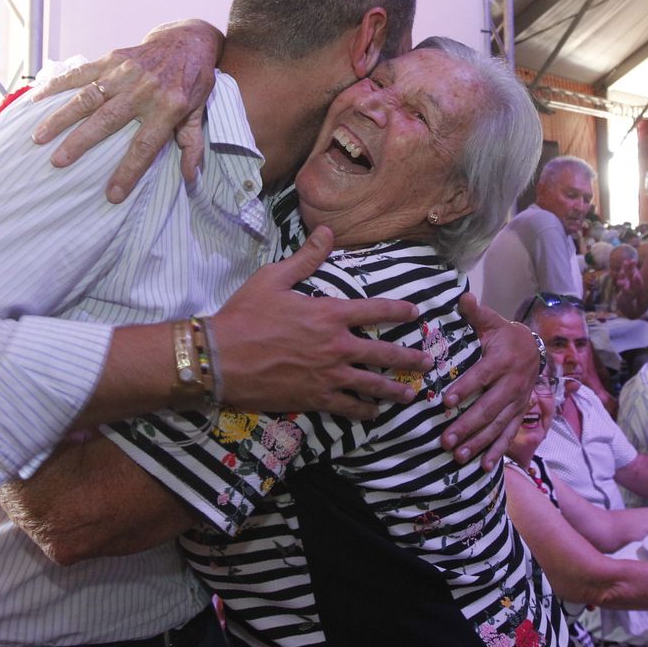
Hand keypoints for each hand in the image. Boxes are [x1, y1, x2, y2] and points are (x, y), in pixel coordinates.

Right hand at [30, 20, 220, 201]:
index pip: (145, 145)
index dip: (129, 171)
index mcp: (168, 107)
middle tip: (57, 162)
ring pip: (88, 96)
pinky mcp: (112, 58)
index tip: (112, 194)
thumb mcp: (199, 113)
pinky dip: (57, 84)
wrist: (188, 40)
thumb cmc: (192, 81)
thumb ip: (192, 144)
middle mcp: (144, 90)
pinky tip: (37, 98)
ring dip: (61, 116)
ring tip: (39, 136)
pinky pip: (81, 72)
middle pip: (107, 120)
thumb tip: (189, 177)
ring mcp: (126, 72)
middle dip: (80, 142)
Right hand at [209, 226, 428, 418]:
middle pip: (383, 353)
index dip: (399, 311)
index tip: (416, 313)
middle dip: (408, 357)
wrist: (220, 358)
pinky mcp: (315, 399)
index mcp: (329, 314)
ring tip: (412, 393)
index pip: (375, 311)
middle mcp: (336, 346)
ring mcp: (328, 376)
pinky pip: (348, 408)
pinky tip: (373, 413)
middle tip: (427, 361)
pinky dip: (364, 411)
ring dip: (395, 389)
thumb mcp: (274, 278)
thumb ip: (305, 258)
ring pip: (372, 385)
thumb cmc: (245, 315)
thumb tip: (326, 232)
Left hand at [441, 296, 536, 467]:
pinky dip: (498, 451)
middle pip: (489, 407)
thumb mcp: (492, 321)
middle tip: (446, 439)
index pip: (482, 376)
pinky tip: (484, 467)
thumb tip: (461, 297)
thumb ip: (475, 313)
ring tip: (458, 455)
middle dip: (467, 425)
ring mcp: (518, 401)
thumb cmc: (504, 335)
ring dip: (478, 442)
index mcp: (503, 360)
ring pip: (498, 425)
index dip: (465, 388)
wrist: (534, 348)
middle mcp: (512, 384)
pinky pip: (509, 434)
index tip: (446, 402)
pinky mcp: (520, 413)